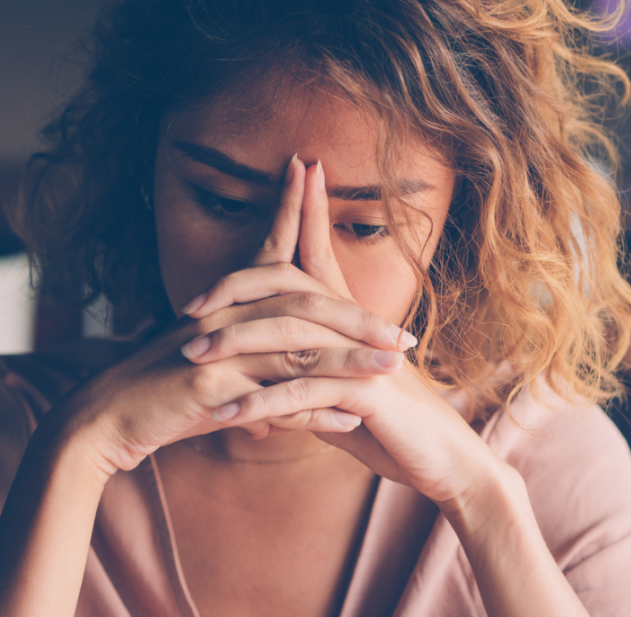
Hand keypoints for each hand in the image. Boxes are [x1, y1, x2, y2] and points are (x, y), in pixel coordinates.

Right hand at [58, 155, 412, 476]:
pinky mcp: (209, 386)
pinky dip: (314, 412)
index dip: (292, 209)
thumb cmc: (163, 391)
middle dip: (358, 319)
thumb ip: (258, 355)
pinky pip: (273, 398)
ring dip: (351, 361)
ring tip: (393, 370)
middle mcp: (225, 316)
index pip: (269, 250)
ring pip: (297, 348)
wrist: (104, 420)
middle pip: (302, 304)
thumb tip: (305, 366)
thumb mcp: (214, 360)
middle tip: (406, 335)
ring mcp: (217, 349)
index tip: (313, 169)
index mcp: (226, 303)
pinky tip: (349, 421)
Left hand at [181, 158, 506, 511]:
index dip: (306, 211)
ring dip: (235, 346)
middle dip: (238, 289)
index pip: (320, 254)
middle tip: (187, 306)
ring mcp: (363, 357)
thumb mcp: (340, 396)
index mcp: (352, 320)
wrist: (442, 459)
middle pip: (292, 286)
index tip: (291, 171)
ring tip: (191, 358)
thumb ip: (306, 378)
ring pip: (290, 336)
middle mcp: (357, 328)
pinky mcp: (367, 393)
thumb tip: (266, 380)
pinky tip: (226, 416)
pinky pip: (303, 392)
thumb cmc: (391, 426)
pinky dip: (260, 404)